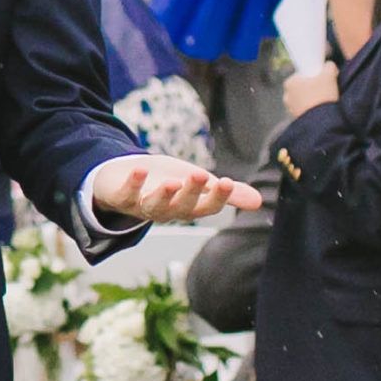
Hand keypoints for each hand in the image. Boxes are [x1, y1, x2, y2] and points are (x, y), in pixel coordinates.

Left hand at [89, 154, 263, 223]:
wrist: (125, 179)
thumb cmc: (167, 182)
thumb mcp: (197, 184)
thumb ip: (225, 192)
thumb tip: (259, 202)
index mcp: (188, 207)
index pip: (207, 208)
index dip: (217, 197)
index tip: (225, 181)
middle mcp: (166, 211)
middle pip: (181, 208)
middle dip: (191, 193)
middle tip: (200, 175)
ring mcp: (142, 206)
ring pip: (154, 207)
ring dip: (164, 195)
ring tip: (172, 182)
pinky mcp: (120, 197)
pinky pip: (125, 195)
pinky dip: (132, 183)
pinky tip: (139, 169)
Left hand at [283, 61, 340, 115]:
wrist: (322, 121)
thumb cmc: (323, 94)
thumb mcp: (329, 74)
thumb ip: (329, 66)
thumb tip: (329, 66)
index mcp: (289, 82)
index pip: (301, 74)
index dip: (313, 75)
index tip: (321, 78)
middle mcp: (286, 96)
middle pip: (303, 87)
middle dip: (312, 87)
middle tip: (325, 88)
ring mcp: (290, 109)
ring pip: (304, 99)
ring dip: (312, 98)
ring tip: (324, 99)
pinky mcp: (297, 119)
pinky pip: (306, 110)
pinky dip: (312, 108)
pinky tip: (321, 108)